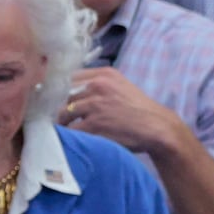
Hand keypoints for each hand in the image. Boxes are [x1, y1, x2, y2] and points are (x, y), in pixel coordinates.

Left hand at [61, 68, 181, 153]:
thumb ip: (98, 84)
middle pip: (64, 95)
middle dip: (60, 107)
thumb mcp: (120, 86)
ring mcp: (95, 105)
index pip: (69, 77)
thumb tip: (69, 91)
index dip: (60, 90)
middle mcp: (97, 86)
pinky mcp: (94, 124)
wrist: (157, 127)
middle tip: (59, 118)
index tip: (56, 99)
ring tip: (64, 130)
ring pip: (64, 113)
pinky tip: (72, 139)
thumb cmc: (138, 109)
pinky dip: (69, 136)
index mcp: (103, 74)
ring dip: (62, 123)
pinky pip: (71, 130)